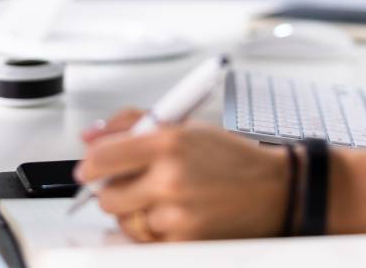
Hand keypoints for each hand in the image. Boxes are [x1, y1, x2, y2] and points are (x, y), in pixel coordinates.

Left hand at [76, 108, 288, 242]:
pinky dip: (155, 232)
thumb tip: (90, 136)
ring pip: (126, 222)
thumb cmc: (231, 158)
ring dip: (136, 213)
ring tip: (163, 200)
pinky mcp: (185, 242)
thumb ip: (132, 124)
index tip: (92, 169)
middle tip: (131, 184)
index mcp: (168, 141)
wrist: (274, 190)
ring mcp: (177, 214)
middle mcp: (170, 178)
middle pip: (108, 196)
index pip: (102, 157)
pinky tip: (174, 216)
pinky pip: (147, 242)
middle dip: (114, 192)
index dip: (91, 165)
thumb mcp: (184, 126)